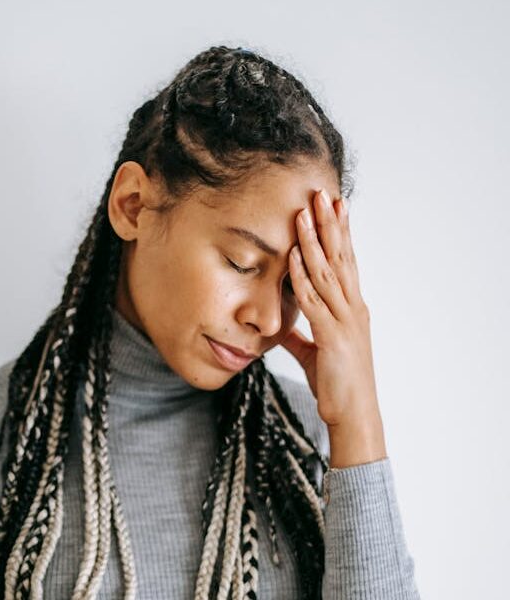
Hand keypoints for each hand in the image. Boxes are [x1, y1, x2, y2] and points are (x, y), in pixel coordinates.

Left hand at [279, 189, 385, 466]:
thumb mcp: (314, 352)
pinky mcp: (332, 338)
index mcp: (352, 309)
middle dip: (330, 225)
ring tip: (306, 214)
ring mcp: (345, 322)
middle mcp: (353, 309)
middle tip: (322, 194)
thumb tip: (280, 322)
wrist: (353, 416)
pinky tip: (292, 258)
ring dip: (314, 242)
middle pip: (341, 258)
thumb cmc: (336, 384)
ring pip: (328, 273)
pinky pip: (313, 301)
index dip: (339, 233)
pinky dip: (302, 277)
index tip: (333, 207)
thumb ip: (298, 333)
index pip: (346, 262)